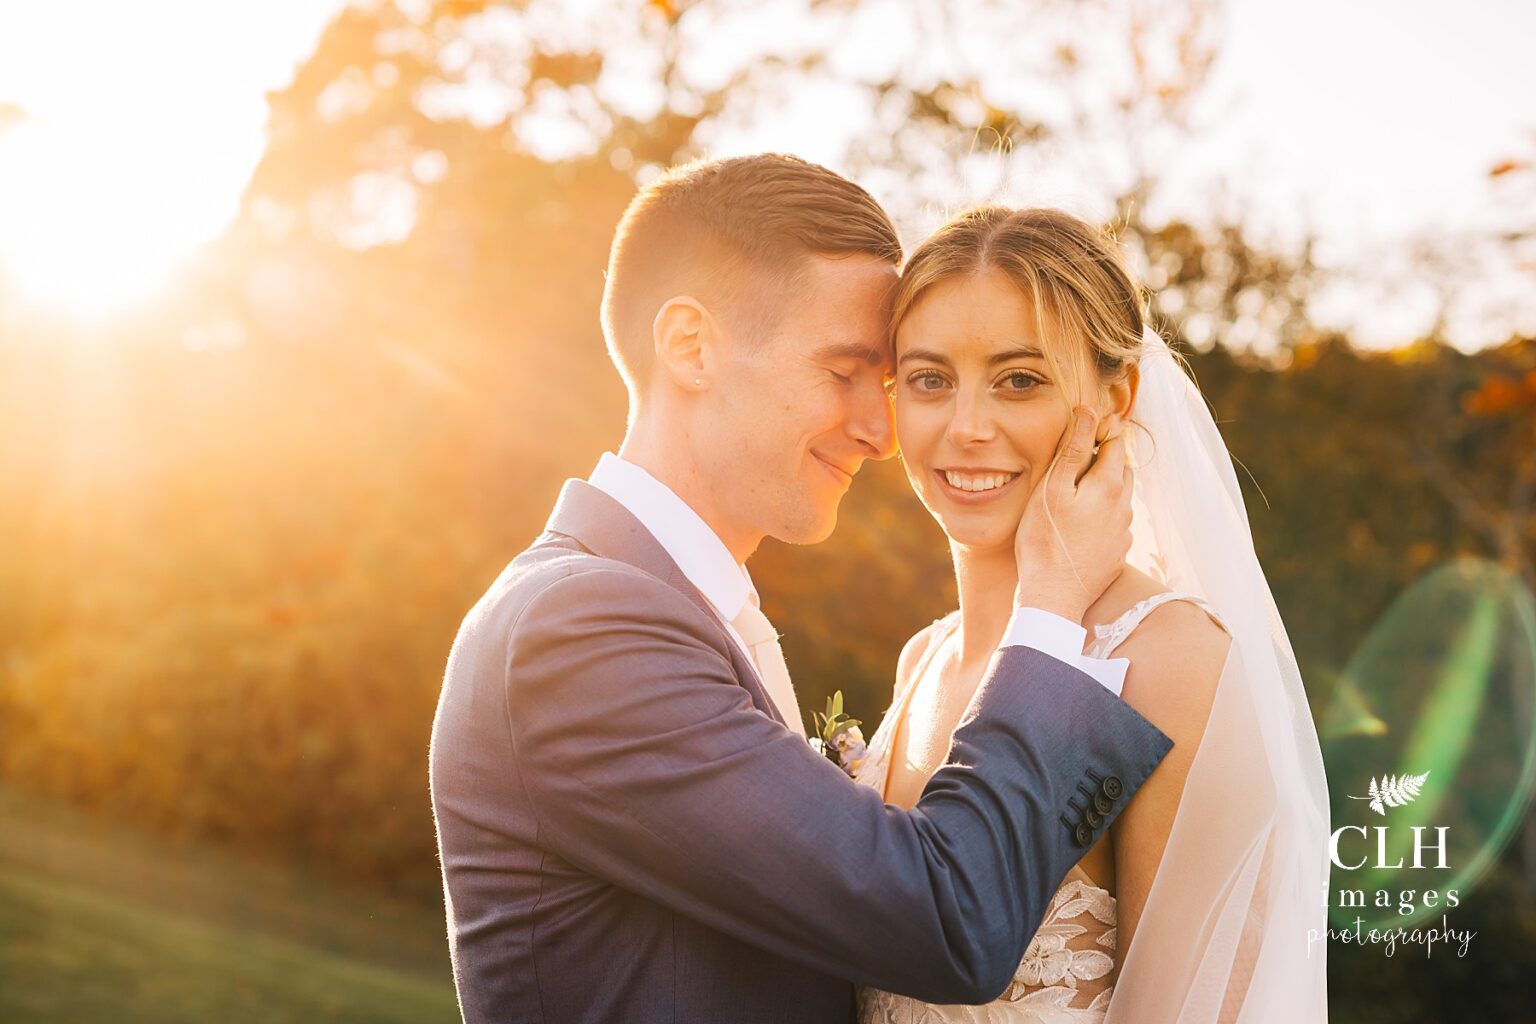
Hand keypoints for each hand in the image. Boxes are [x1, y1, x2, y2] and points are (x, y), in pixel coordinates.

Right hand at [1013, 407, 1131, 621]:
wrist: (1054, 598)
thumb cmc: (1044, 541)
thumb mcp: (1052, 488)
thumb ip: (1074, 448)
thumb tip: (1090, 411)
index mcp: (1110, 485)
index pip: (1116, 441)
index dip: (1100, 430)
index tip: (1079, 433)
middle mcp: (1124, 506)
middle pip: (1120, 468)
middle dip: (1101, 459)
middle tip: (1070, 464)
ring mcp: (1123, 532)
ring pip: (1118, 497)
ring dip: (1100, 488)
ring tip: (1070, 496)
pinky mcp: (1117, 553)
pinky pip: (1113, 523)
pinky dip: (1099, 516)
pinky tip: (1076, 527)